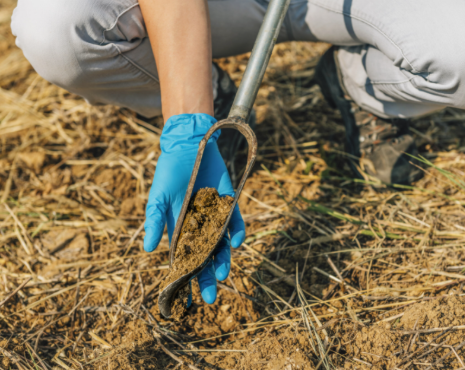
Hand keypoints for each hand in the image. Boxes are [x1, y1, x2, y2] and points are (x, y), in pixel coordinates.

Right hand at [143, 113, 244, 303]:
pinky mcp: (230, 204)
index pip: (183, 260)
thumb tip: (147, 249)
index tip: (187, 301)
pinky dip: (238, 233)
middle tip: (211, 297)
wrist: (189, 146)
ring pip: (222, 245)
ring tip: (222, 275)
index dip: (185, 279)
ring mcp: (216, 217)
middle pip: (205, 258)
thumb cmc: (169, 172)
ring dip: (223, 260)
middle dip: (207, 278)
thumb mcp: (158, 197)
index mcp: (180, 229)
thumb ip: (155, 221)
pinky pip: (236, 223)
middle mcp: (199, 227)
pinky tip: (236, 243)